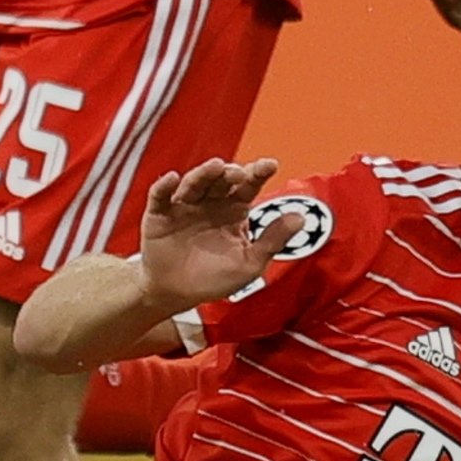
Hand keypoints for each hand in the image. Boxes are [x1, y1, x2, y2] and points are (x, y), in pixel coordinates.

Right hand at [138, 157, 301, 307]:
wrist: (177, 295)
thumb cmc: (214, 279)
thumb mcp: (250, 263)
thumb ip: (273, 240)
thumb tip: (300, 217)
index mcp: (233, 210)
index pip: (248, 186)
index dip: (258, 173)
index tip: (270, 165)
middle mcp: (210, 203)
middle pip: (220, 180)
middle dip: (230, 173)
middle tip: (239, 173)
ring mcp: (184, 207)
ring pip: (194, 183)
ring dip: (203, 174)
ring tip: (214, 168)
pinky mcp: (159, 215)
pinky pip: (160, 197)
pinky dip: (164, 187)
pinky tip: (171, 180)